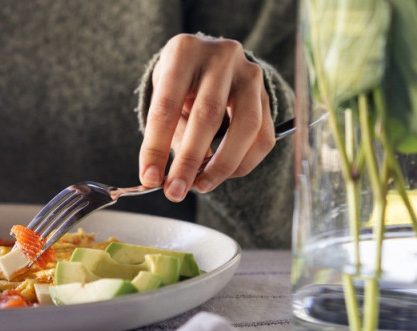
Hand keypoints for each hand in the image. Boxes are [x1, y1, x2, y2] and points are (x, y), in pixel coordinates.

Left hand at [139, 34, 275, 201]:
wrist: (209, 58)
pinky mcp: (267, 94)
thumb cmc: (180, 80)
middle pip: (207, 116)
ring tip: (201, 185)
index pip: (166, 106)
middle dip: (189, 161)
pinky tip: (224, 174)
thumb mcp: (163, 94)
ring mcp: (249, 73)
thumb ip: (166, 131)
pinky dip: (244, 162)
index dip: (156, 146)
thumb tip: (161, 177)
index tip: (150, 178)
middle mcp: (221, 56)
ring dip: (222, 165)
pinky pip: (262, 136)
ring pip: (245, 126)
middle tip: (175, 191)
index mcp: (184, 52)